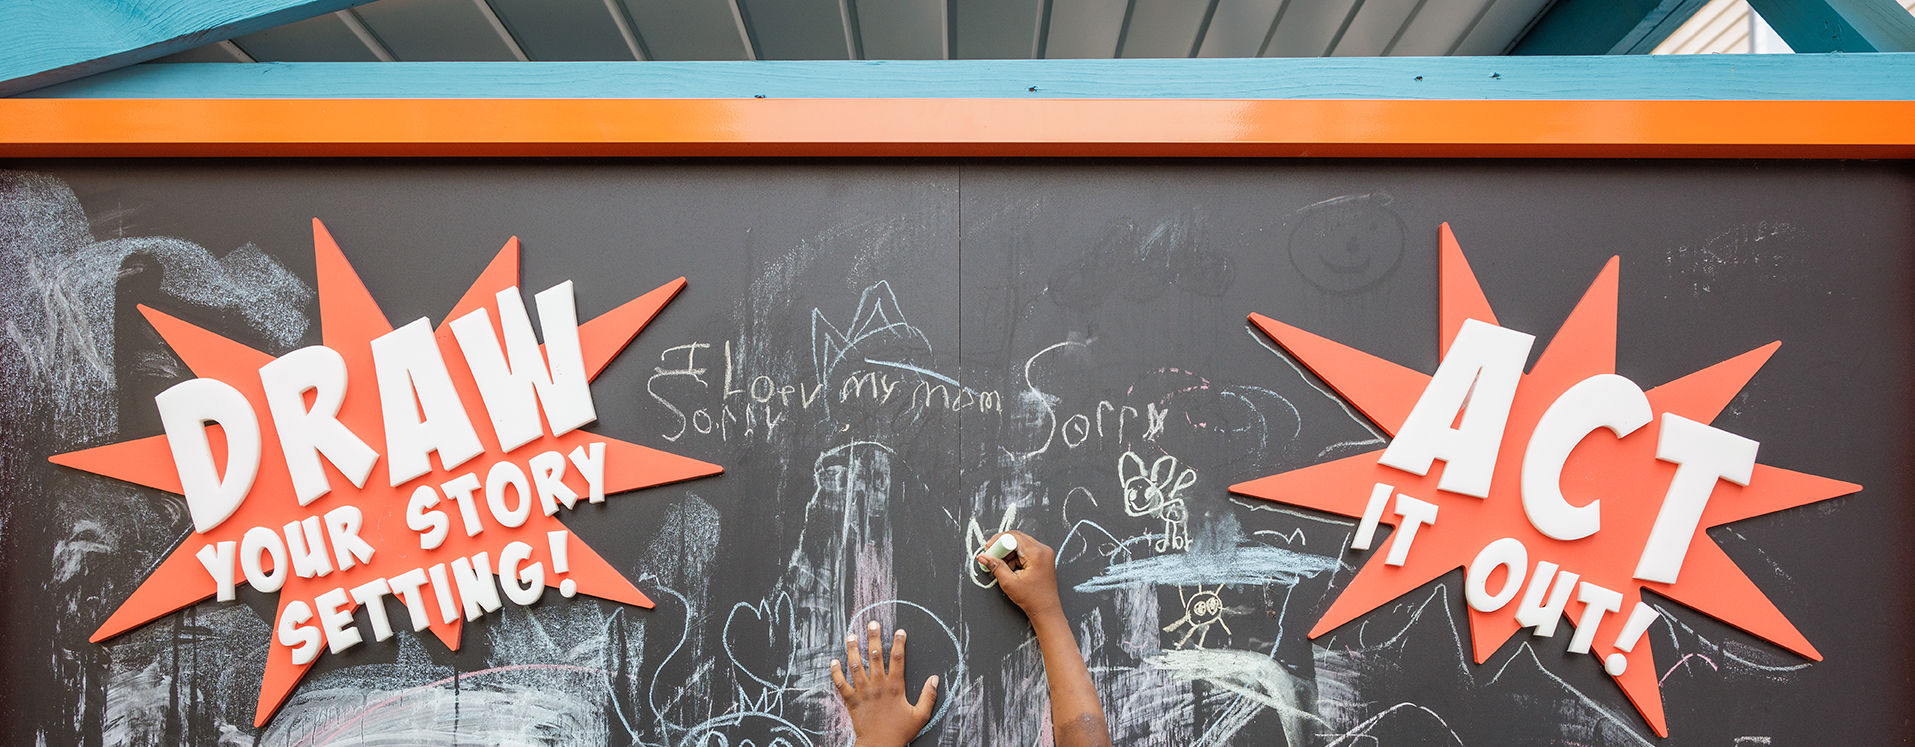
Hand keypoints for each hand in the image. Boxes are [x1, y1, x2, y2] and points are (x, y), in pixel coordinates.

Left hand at [831, 621, 937, 746]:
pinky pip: (841, 684)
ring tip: (852, 636)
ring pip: (856, 666)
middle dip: (874, 638)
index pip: (898, 659)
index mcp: (895, 687)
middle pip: (875, 656)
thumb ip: (929, 696)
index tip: (900, 630)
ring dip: (853, 649)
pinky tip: (834, 661)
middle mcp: (878, 686)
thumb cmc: (900, 732)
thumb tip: (935, 679)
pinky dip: (836, 672)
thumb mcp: (921, 715)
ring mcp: (863, 692)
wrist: (880, 746)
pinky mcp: (852, 701)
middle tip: (872, 624)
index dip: (899, 643)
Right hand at [978, 531, 1062, 620]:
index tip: (989, 550)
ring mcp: (1044, 554)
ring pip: (1020, 544)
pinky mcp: (1043, 558)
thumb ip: (995, 566)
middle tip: (992, 556)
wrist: (1046, 610)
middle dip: (1002, 546)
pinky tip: (1010, 569)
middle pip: (1017, 538)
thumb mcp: (1009, 583)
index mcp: (1037, 554)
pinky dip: (1015, 557)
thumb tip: (983, 557)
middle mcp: (1043, 550)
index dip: (998, 541)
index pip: (1014, 536)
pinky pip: (1025, 551)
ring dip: (1008, 553)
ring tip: (1002, 567)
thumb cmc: (1032, 599)